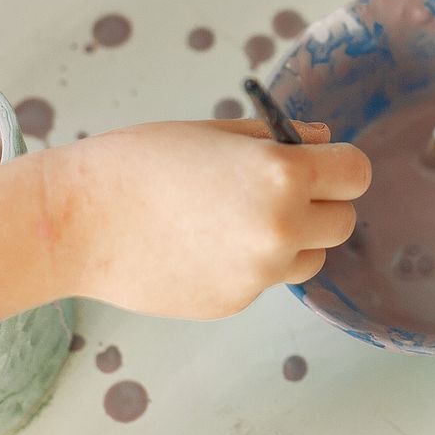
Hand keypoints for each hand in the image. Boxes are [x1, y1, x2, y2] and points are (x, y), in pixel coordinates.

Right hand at [52, 119, 369, 319]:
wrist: (78, 221)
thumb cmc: (141, 162)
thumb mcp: (216, 132)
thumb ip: (279, 139)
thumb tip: (322, 141)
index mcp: (282, 175)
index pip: (357, 174)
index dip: (338, 165)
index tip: (318, 163)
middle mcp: (281, 229)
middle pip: (343, 221)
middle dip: (321, 203)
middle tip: (276, 189)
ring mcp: (259, 273)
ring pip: (313, 257)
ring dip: (295, 239)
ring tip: (238, 217)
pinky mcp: (236, 302)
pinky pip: (268, 279)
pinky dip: (252, 263)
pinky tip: (205, 244)